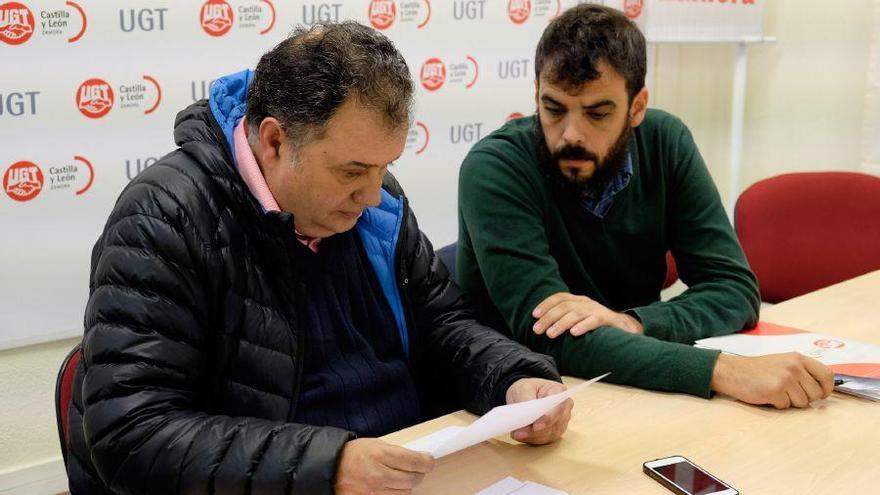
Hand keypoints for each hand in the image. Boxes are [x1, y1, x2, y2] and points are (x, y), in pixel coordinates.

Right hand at [335, 438, 434, 494]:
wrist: (330, 468)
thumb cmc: (354, 454)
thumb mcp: (376, 444)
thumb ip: (398, 452)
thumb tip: (421, 458)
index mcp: (381, 455)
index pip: (416, 461)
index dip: (427, 462)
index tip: (428, 460)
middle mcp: (379, 475)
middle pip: (414, 479)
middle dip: (418, 473)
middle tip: (415, 469)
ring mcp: (375, 492)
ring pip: (406, 492)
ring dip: (406, 485)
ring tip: (398, 477)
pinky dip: (396, 494)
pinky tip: (391, 486)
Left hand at [505, 378, 572, 444]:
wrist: (527, 394)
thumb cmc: (528, 388)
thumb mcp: (524, 388)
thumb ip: (526, 400)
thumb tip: (526, 415)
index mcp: (559, 392)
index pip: (558, 407)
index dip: (548, 418)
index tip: (535, 426)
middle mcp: (564, 409)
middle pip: (554, 424)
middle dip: (535, 431)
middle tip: (519, 433)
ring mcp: (560, 422)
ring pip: (548, 434)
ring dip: (531, 437)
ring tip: (516, 434)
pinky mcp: (553, 432)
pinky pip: (544, 439)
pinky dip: (531, 439)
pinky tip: (520, 436)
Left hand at [532, 292, 642, 337]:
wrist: (625, 328)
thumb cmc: (597, 325)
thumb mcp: (580, 319)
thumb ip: (565, 320)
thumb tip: (542, 328)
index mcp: (578, 300)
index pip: (559, 297)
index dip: (546, 304)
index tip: (534, 315)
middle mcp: (586, 302)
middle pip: (564, 306)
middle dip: (548, 317)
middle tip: (537, 330)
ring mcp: (597, 310)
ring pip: (576, 313)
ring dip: (561, 324)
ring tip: (550, 334)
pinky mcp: (607, 319)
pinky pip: (594, 321)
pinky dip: (583, 326)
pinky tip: (574, 333)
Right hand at [710, 352, 834, 408]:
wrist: (731, 371)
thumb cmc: (757, 369)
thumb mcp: (783, 362)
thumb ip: (802, 371)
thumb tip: (822, 389)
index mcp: (798, 358)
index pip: (827, 374)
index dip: (826, 388)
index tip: (820, 393)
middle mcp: (794, 367)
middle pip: (816, 393)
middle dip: (805, 398)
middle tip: (789, 393)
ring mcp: (785, 378)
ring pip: (803, 402)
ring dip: (790, 402)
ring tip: (776, 392)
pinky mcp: (775, 390)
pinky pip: (786, 406)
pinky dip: (777, 404)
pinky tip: (767, 394)